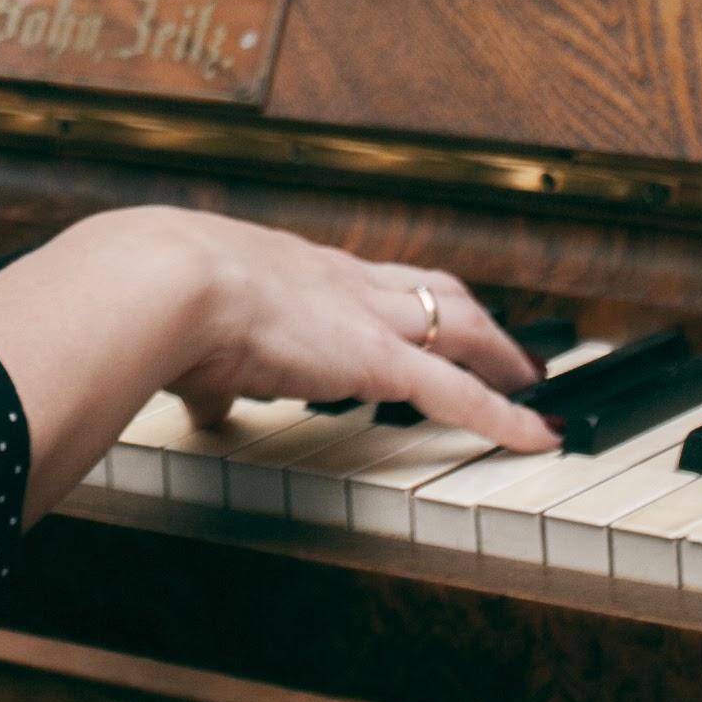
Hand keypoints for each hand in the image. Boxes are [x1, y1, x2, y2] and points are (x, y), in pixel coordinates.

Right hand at [150, 213, 552, 449]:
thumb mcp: (192, 334)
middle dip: (476, 317)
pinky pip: (459, 392)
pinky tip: (538, 431)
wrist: (169, 281)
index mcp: (298, 269)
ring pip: (461, 325)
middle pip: (433, 291)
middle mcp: (344, 283)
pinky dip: (505, 415)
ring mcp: (366, 318)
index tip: (424, 313)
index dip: (408, 299)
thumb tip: (201, 396)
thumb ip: (208, 372)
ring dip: (502, 353)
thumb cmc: (162, 295)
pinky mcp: (377, 360)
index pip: (374, 280)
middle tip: (507, 345)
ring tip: (531, 380)